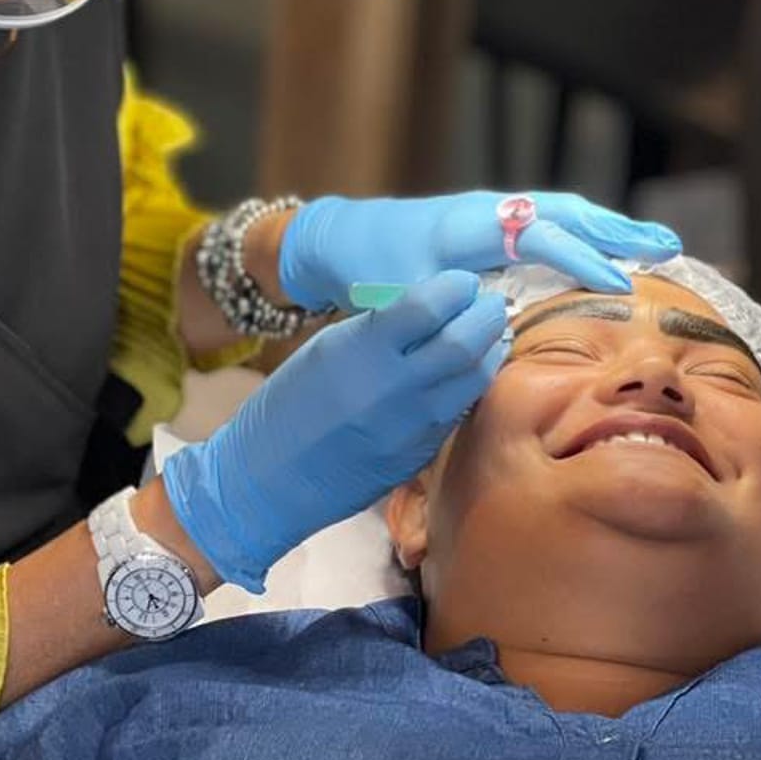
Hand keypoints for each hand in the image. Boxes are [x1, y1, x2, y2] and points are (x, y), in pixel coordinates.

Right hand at [163, 270, 508, 589]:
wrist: (272, 477)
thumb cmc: (290, 403)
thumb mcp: (329, 348)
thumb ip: (380, 328)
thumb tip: (430, 307)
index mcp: (362, 350)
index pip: (430, 306)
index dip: (455, 287)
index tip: (462, 282)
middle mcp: (394, 388)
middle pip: (464, 342)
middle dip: (485, 314)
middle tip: (488, 302)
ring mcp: (412, 427)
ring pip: (474, 379)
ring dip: (487, 350)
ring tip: (486, 334)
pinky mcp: (420, 454)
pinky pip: (458, 410)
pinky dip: (469, 384)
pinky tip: (465, 371)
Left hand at [278, 190, 680, 311]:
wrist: (341, 238)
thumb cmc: (370, 269)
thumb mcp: (404, 296)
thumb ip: (448, 313)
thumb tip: (497, 334)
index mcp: (471, 226)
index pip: (538, 237)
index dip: (579, 260)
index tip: (619, 284)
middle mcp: (489, 211)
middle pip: (565, 212)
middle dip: (617, 232)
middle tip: (668, 249)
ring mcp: (494, 212)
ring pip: (563, 212)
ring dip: (611, 228)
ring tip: (659, 245)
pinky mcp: (494, 223)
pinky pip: (551, 220)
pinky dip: (588, 230)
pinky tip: (613, 247)